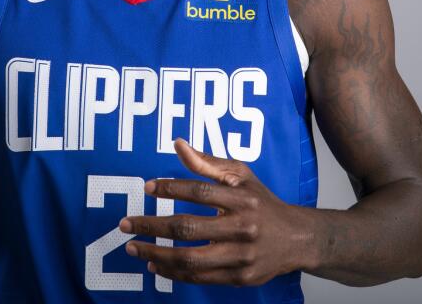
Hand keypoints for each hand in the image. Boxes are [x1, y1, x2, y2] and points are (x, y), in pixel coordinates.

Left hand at [118, 138, 306, 286]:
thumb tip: (177, 144)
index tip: (147, 187)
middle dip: (151, 226)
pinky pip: (200, 277)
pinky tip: (155, 265)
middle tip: (125, 224)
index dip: (171, 187)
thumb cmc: (262, 202)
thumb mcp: (241, 175)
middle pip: (188, 228)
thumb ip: (207, 163)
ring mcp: (242, 256)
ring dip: (156, 254)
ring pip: (190, 259)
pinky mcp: (240, 278)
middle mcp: (243, 227)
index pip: (200, 191)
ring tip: (134, 248)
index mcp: (242, 198)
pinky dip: (174, 273)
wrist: (297, 239)